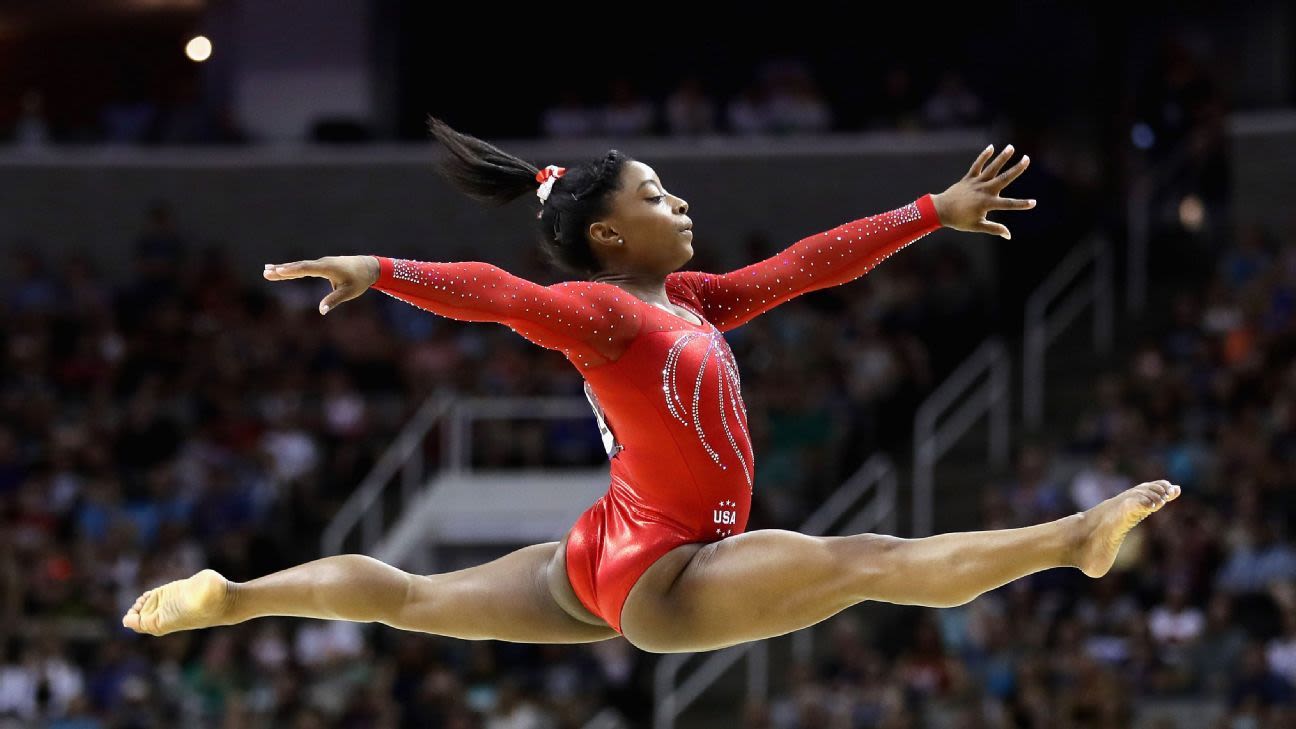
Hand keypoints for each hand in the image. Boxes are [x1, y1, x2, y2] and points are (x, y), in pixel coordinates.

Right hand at [263, 255, 380, 314]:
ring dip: (283, 268)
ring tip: (266, 270)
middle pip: (298, 266)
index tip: (278, 271)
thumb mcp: (349, 293)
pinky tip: (282, 270)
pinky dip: (292, 269)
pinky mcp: (321, 265)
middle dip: (282, 270)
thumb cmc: (359, 281)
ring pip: (299, 266)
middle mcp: (322, 263)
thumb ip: (334, 300)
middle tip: (265, 272)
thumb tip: (321, 311)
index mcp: (327, 268)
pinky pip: (304, 267)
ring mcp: (321, 263)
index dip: (292, 270)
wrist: (368, 267)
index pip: (306, 269)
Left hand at [931, 144, 1035, 239]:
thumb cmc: (959, 220)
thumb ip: (994, 229)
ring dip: (1002, 157)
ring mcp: (976, 183)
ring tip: (1011, 147)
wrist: (940, 210)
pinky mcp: (968, 178)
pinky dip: (983, 156)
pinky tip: (991, 147)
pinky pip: (977, 165)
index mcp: (987, 203)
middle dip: (1016, 169)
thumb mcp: (977, 226)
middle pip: (1003, 178)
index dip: (1021, 204)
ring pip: (991, 168)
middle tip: (1027, 159)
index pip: (1008, 204)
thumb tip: (1009, 235)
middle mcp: (983, 191)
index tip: (1033, 203)